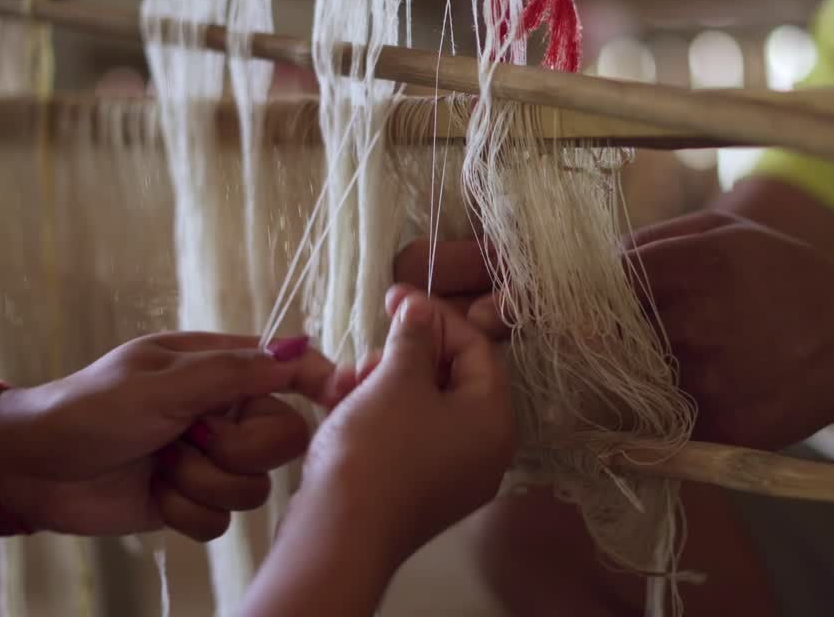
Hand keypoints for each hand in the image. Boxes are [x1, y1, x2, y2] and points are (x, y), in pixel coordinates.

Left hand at [0, 332, 340, 541]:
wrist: (33, 469)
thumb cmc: (89, 409)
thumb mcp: (161, 382)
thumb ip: (232, 372)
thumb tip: (297, 349)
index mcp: (219, 369)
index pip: (289, 368)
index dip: (320, 380)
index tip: (336, 399)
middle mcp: (223, 413)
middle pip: (283, 439)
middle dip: (238, 450)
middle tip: (191, 439)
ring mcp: (210, 459)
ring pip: (254, 487)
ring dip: (202, 483)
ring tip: (162, 466)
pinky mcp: (193, 500)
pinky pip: (222, 521)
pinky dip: (186, 512)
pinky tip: (155, 494)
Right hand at [297, 286, 515, 561]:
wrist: (338, 537)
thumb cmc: (378, 450)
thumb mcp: (397, 379)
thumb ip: (414, 337)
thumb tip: (420, 311)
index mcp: (495, 420)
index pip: (477, 348)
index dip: (435, 316)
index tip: (395, 296)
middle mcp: (484, 450)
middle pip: (451, 377)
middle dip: (403, 356)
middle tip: (366, 353)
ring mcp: (451, 476)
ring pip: (422, 406)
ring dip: (382, 383)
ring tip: (345, 385)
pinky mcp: (417, 492)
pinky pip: (407, 436)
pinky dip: (378, 414)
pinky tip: (342, 407)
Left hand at [397, 213, 833, 449]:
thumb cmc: (791, 278)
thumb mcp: (727, 235)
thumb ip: (656, 244)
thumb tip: (588, 256)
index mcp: (693, 264)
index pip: (594, 281)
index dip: (536, 293)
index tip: (484, 302)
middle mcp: (695, 321)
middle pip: (594, 336)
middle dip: (540, 338)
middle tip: (484, 332)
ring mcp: (710, 378)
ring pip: (619, 386)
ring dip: (581, 383)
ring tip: (541, 373)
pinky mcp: (723, 424)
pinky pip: (657, 424)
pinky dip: (631, 417)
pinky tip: (613, 407)